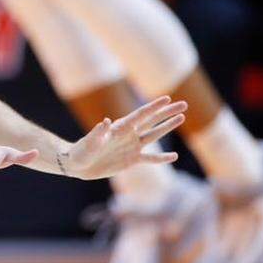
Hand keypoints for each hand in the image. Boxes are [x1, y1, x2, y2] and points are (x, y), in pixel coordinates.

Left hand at [62, 95, 185, 179]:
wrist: (78, 164)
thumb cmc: (81, 151)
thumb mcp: (89, 142)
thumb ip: (98, 132)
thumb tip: (106, 121)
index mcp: (120, 128)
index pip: (140, 115)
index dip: (154, 107)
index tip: (167, 98)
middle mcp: (128, 135)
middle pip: (152, 121)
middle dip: (167, 113)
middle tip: (184, 104)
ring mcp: (131, 147)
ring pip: (154, 135)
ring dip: (167, 127)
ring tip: (182, 118)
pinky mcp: (131, 160)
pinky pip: (150, 158)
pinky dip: (162, 158)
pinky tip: (173, 156)